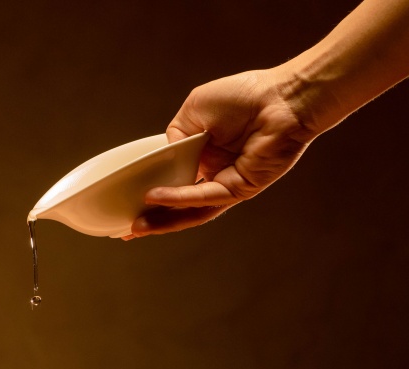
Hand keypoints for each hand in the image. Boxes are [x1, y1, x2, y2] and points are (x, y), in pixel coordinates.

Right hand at [126, 66, 319, 238]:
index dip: (151, 193)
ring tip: (137, 227)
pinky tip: (157, 197)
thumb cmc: (244, 96)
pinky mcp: (241, 188)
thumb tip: (165, 158)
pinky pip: (205, 197)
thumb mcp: (193, 110)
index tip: (127, 203)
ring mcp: (228, 183)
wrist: (281, 97)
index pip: (173, 181)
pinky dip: (180, 198)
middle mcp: (214, 173)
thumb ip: (175, 136)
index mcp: (204, 155)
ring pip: (191, 210)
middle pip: (180, 204)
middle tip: (127, 232)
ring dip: (163, 220)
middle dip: (154, 219)